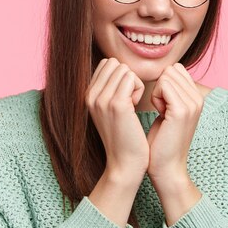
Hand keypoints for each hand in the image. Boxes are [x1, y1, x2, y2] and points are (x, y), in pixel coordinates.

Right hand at [85, 58, 148, 182]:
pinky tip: (136, 107)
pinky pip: (132, 78)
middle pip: (115, 63)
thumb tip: (120, 67)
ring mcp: (101, 99)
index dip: (121, 76)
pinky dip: (139, 89)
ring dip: (134, 84)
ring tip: (132, 106)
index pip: (107, 64)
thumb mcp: (110, 110)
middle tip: (130, 101)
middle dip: (128, 77)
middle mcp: (90, 95)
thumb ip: (109, 89)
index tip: (124, 97)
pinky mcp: (117, 104)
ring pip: (124, 69)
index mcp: (87, 95)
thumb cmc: (124, 137)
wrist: (125, 164)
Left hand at [146, 63, 203, 183]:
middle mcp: (199, 98)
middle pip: (171, 70)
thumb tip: (165, 73)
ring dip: (157, 92)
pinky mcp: (182, 110)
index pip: (176, 69)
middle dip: (160, 86)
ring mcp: (192, 103)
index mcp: (197, 97)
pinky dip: (154, 97)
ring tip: (161, 113)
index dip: (163, 83)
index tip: (162, 105)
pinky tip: (159, 114)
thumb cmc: (161, 141)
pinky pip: (163, 85)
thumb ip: (171, 92)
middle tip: (161, 109)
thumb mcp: (169, 110)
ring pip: (166, 76)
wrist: (166, 168)